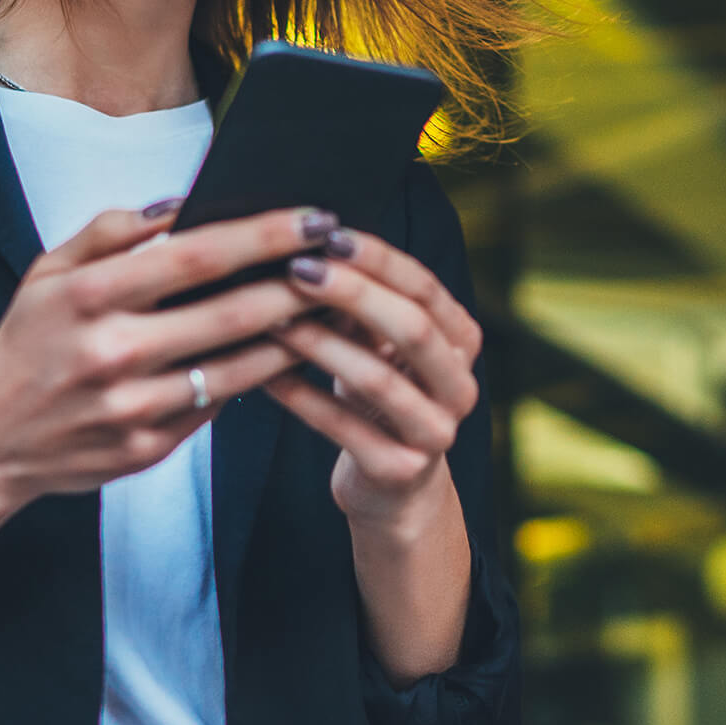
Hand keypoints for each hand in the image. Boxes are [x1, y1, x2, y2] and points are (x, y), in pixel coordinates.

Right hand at [0, 199, 343, 514]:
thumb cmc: (29, 342)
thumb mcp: (48, 273)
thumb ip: (110, 231)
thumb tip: (180, 205)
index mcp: (90, 296)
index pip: (197, 255)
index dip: (264, 234)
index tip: (315, 217)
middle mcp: (115, 352)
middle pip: (233, 313)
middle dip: (301, 282)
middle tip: (347, 260)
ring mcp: (135, 406)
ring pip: (241, 366)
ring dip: (296, 335)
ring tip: (336, 306)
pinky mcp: (150, 448)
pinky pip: (220, 404)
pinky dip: (259, 376)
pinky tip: (289, 351)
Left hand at [259, 227, 483, 532]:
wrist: (394, 488)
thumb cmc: (380, 399)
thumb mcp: (380, 347)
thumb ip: (362, 305)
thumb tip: (310, 246)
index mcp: (463, 344)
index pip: (426, 289)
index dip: (379, 260)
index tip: (329, 235)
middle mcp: (460, 387)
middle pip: (413, 328)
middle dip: (353, 293)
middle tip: (299, 269)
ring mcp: (435, 433)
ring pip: (376, 379)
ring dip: (319, 343)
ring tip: (272, 318)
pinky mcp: (398, 470)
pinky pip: (341, 426)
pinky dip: (299, 397)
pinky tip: (262, 375)